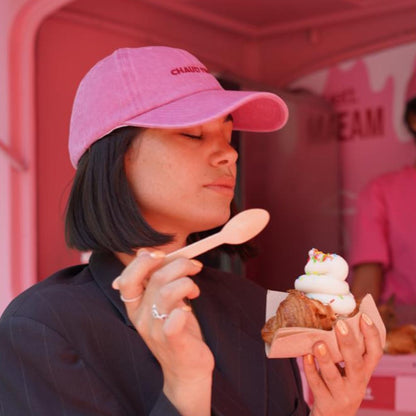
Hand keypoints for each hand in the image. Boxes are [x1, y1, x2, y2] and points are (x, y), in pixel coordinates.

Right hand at [113, 250, 213, 415]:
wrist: (186, 371)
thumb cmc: (177, 330)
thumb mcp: (163, 303)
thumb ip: (157, 282)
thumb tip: (151, 253)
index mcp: (136, 307)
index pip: (128, 279)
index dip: (142, 262)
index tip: (161, 254)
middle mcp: (142, 319)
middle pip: (155, 278)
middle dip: (179, 264)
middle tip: (194, 266)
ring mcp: (156, 332)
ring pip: (168, 292)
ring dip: (187, 283)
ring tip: (194, 290)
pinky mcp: (174, 343)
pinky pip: (175, 321)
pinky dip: (184, 310)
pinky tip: (190, 309)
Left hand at [304, 314, 382, 415]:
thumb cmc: (341, 385)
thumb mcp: (350, 371)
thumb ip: (346, 351)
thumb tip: (334, 319)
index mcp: (365, 372)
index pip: (375, 353)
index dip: (372, 335)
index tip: (364, 317)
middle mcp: (357, 384)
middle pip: (356, 364)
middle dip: (348, 344)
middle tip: (340, 325)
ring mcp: (342, 395)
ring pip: (333, 377)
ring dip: (325, 359)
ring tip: (318, 343)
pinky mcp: (326, 403)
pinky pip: (316, 384)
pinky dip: (310, 370)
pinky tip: (305, 357)